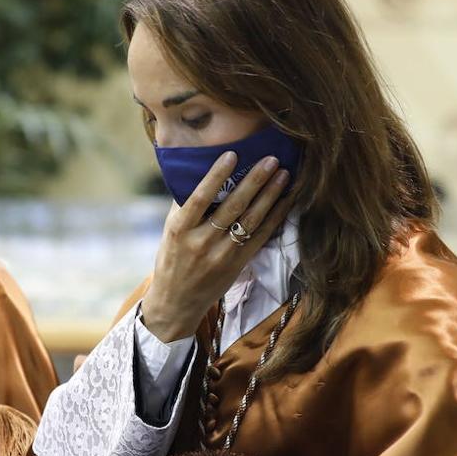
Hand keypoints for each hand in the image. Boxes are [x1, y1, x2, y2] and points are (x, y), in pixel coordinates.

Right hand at [140, 152, 295, 342]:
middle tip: (271, 159)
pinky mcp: (238, 265)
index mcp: (180, 229)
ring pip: (250, 221)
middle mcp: (201, 242)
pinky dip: (275, 217)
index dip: (216, 175)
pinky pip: (260, 237)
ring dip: (270, 196)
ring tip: (284, 175)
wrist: (176, 301)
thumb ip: (186, 205)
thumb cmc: (172, 258)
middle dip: (254, 181)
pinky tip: (286, 201)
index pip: (200, 198)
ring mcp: (221, 255)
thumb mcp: (170, 231)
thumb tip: (205, 171)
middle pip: (232, 207)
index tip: (232, 154)